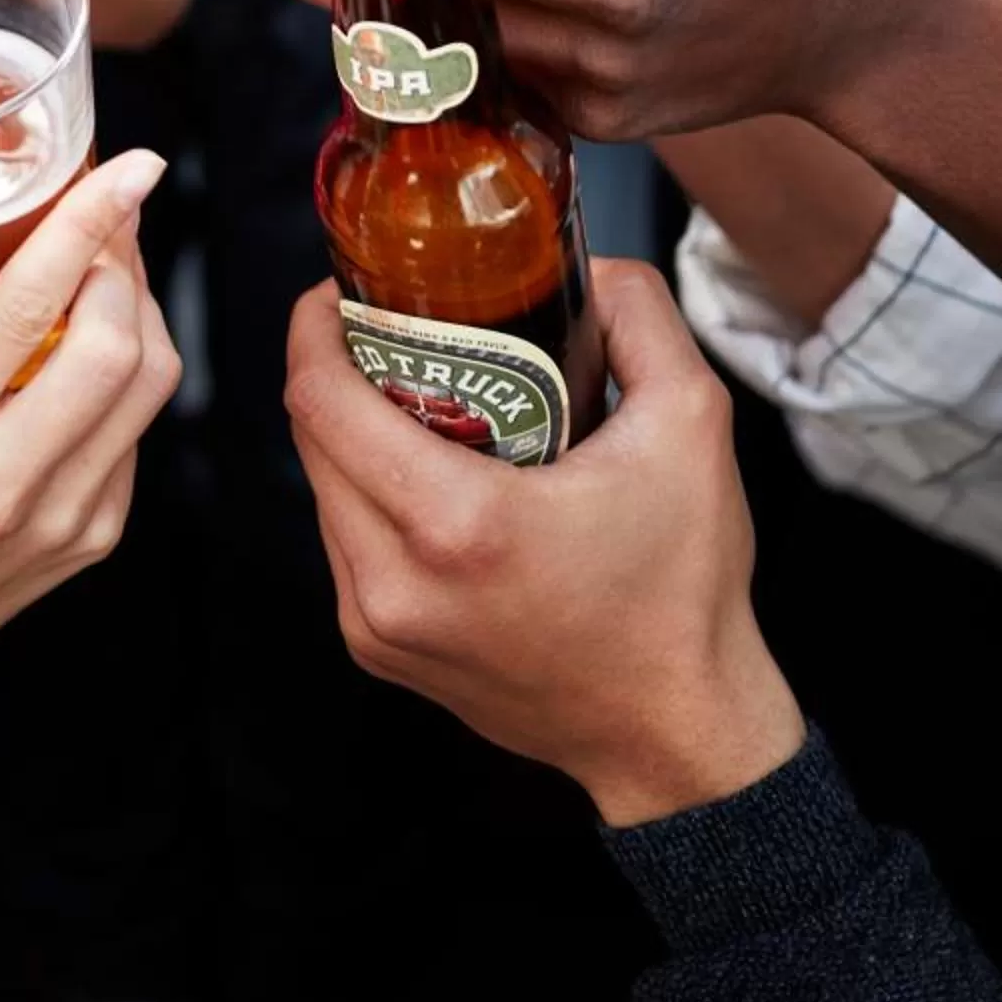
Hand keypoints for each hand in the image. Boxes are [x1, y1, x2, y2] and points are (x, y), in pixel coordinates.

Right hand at [0, 150, 179, 717]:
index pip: (19, 310)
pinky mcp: (96, 533)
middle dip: (121, 261)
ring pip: (148, 381)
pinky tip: (98, 337)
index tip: (131, 167)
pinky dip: (131, 364)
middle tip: (103, 215)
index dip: (83, 226)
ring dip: (140, 305)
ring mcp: (57, 515)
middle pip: (108, 346)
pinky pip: (141, 424)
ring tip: (108, 263)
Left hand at [286, 260, 803, 824]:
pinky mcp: (379, 652)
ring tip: (408, 394)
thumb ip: (639, 314)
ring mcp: (378, 627)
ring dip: (347, 433)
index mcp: (456, 524)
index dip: (313, 327)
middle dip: (335, 368)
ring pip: (320, 490)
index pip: (320, 398)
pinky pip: (342, 543)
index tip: (338, 290)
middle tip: (386, 328)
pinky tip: (422, 470)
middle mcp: (395, 583)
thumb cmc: (683, 591)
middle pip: (309, 437)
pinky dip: (365, 493)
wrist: (677, 735)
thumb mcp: (692, 424)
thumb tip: (584, 265)